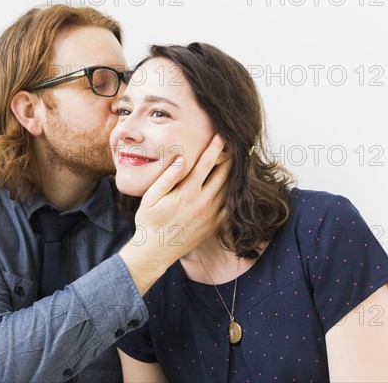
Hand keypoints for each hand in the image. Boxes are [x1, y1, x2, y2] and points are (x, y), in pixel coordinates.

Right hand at [119, 134, 229, 294]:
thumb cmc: (149, 222)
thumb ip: (167, 177)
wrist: (155, 252)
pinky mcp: (214, 226)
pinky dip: (234, 194)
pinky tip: (234, 186)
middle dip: (230, 158)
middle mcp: (203, 203)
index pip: (206, 164)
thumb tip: (181, 159)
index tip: (222, 136)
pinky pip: (230, 206)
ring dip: (234, 174)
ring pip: (230, 189)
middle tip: (236, 145)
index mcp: (187, 193)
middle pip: (224, 174)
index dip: (216, 147)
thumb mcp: (151, 197)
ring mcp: (211, 216)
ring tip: (238, 161)